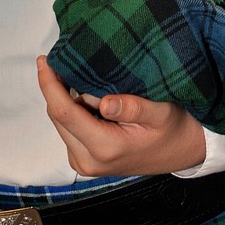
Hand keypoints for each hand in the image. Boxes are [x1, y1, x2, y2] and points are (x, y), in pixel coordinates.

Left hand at [36, 57, 205, 176]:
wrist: (180, 153)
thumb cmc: (173, 129)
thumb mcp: (161, 113)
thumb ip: (133, 108)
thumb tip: (104, 103)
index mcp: (105, 148)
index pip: (64, 112)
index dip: (49, 85)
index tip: (44, 60)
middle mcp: (87, 161)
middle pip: (57, 117)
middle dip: (56, 88)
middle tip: (67, 61)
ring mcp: (84, 164)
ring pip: (61, 122)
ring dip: (66, 99)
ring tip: (86, 80)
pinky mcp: (84, 161)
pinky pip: (68, 129)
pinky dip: (74, 110)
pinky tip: (90, 98)